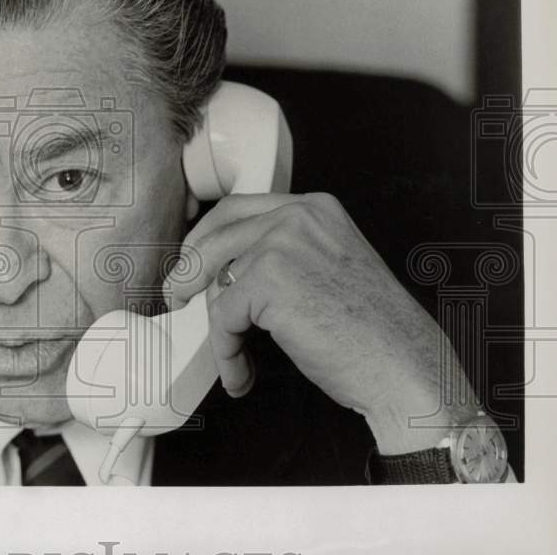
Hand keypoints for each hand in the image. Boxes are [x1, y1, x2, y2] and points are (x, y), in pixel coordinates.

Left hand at [167, 192, 477, 453]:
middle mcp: (297, 216)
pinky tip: (242, 373)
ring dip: (218, 325)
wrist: (403, 366)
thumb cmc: (372, 332)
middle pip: (215, 234)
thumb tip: (226, 269)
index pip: (238, 208)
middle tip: (178, 297)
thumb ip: (284, 253)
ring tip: (233, 356)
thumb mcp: (327, 267)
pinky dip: (227, 352)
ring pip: (216, 280)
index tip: (190, 259)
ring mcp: (282, 244)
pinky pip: (223, 317)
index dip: (206, 236)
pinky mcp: (268, 280)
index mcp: (315, 208)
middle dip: (188, 269)